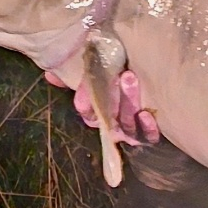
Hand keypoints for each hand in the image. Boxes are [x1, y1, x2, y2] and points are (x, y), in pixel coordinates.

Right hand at [44, 68, 158, 143]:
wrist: (157, 76)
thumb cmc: (123, 76)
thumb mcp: (101, 71)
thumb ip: (77, 74)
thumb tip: (50, 74)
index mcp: (102, 112)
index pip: (89, 116)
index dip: (86, 107)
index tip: (85, 97)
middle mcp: (116, 123)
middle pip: (109, 118)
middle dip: (113, 97)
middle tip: (122, 74)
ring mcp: (133, 129)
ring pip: (127, 124)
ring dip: (129, 102)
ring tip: (131, 78)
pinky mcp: (151, 133)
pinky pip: (148, 136)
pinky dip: (146, 127)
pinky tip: (146, 114)